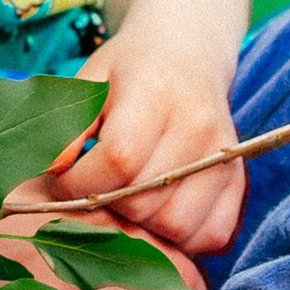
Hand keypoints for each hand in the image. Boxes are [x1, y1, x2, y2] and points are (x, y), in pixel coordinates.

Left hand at [25, 0, 249, 264]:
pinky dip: (182, 240)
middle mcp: (197, 124)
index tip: (64, 182)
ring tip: (125, 204)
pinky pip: (213, 235)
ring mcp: (223, 155)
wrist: (186, 50)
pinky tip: (158, 214)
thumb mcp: (90, 81)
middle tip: (94, 194)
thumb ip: (67, 128)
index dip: (81, 183)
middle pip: (147, 200)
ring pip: (179, 226)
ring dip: (144, 228)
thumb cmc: (128, 68)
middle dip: (109, 207)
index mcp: (155, 91)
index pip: (119, 160)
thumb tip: (49, 176)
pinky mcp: (239, 179)